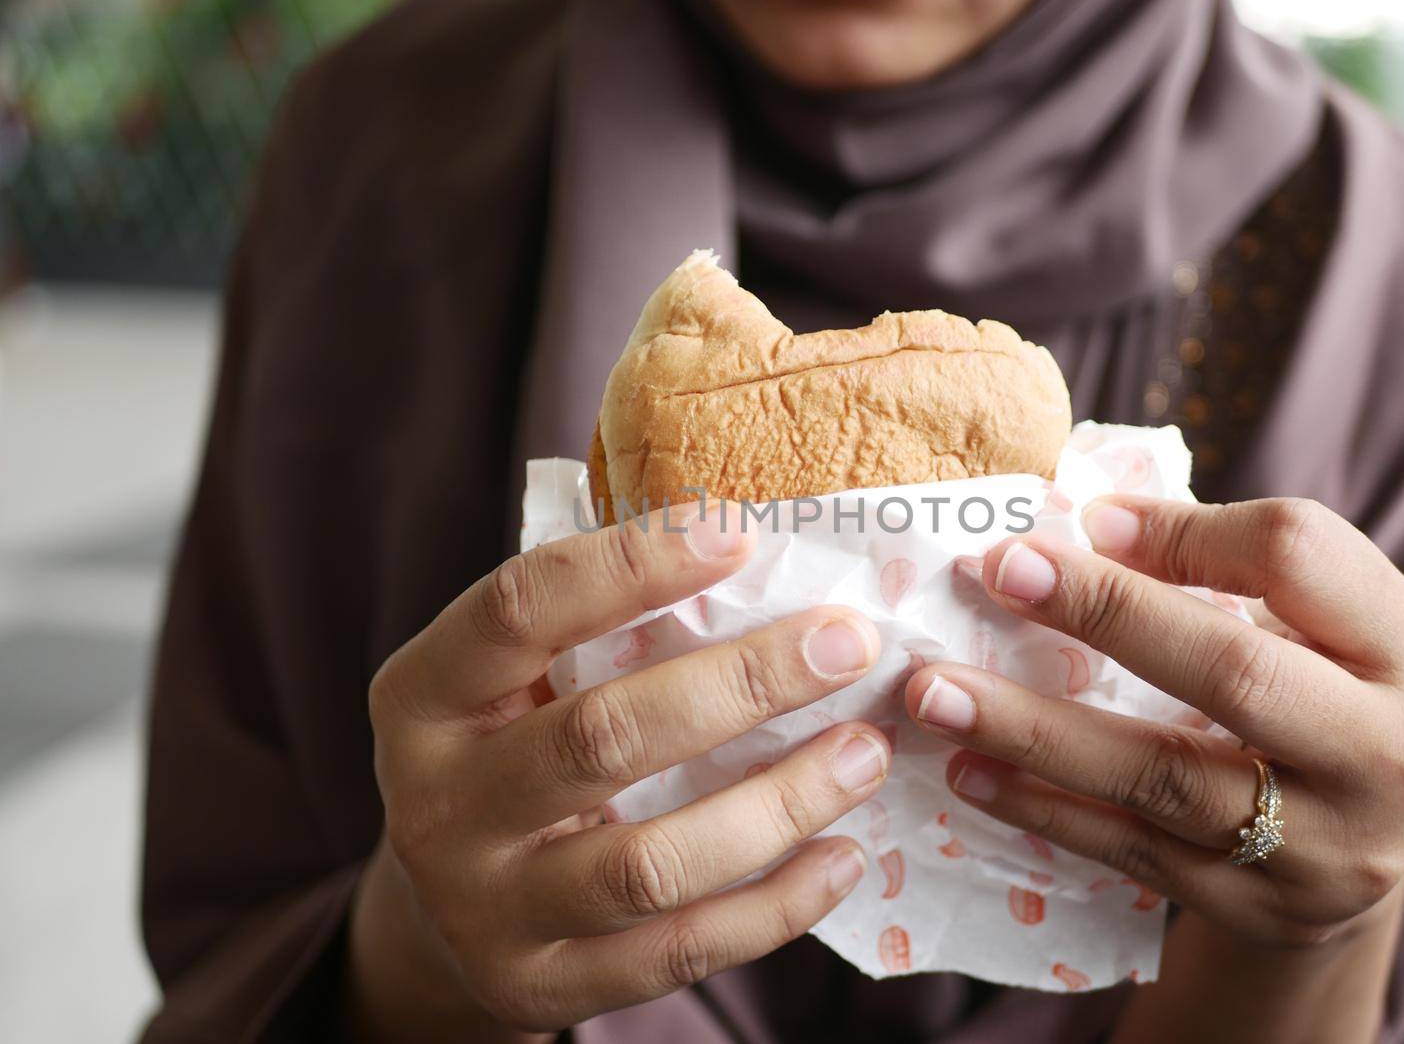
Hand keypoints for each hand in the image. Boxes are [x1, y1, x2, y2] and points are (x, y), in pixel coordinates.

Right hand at [350, 502, 888, 1037]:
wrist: (442, 911)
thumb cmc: (510, 747)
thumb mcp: (514, 676)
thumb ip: (596, 623)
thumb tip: (754, 544)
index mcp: (423, 694)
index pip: (520, 608)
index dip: (632, 566)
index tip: (742, 535)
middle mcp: (438, 804)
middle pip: (602, 735)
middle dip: (744, 684)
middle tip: (847, 643)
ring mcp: (484, 908)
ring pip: (649, 864)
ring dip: (777, 805)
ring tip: (864, 753)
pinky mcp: (539, 985)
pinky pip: (676, 954)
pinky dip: (774, 907)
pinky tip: (843, 857)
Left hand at [903, 495, 1403, 948]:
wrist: (1357, 851)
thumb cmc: (1312, 694)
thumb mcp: (1308, 621)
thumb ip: (1222, 568)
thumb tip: (1081, 525)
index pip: (1297, 555)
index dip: (1185, 530)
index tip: (1085, 519)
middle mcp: (1389, 751)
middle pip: (1232, 671)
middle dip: (1104, 613)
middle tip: (995, 571)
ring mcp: (1328, 846)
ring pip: (1164, 777)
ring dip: (1035, 730)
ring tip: (936, 691)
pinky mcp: (1262, 909)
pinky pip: (1132, 850)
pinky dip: (1041, 807)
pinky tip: (968, 770)